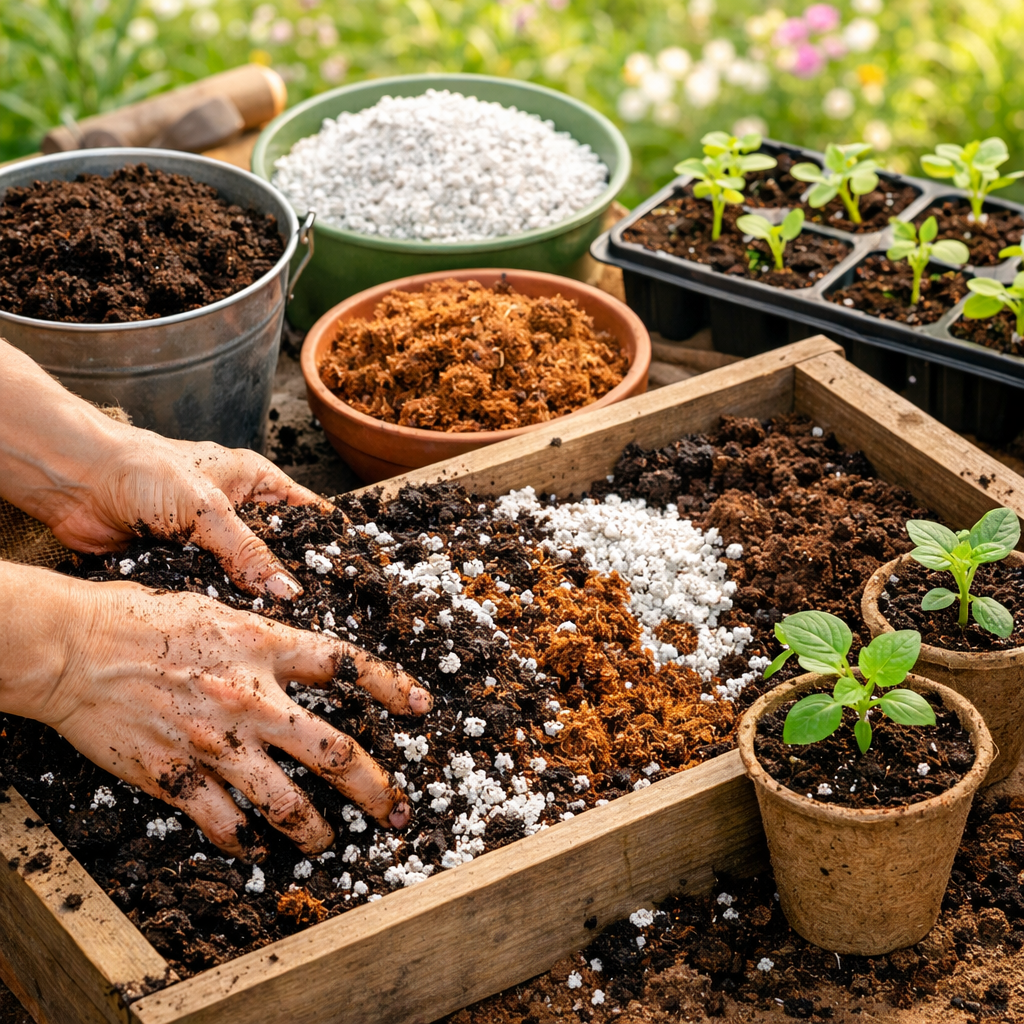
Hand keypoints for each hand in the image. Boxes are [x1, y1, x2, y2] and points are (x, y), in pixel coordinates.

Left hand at [0, 340, 322, 598]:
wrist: (75, 482)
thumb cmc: (141, 470)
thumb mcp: (207, 509)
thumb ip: (247, 552)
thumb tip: (287, 592)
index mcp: (256, 484)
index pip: (309, 516)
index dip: (330, 545)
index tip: (350, 579)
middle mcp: (237, 514)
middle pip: (278, 555)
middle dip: (289, 583)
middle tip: (316, 617)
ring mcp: (209, 543)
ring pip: (243, 579)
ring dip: (250, 600)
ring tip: (278, 631)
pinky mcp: (181, 566)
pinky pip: (210, 593)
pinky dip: (216, 608)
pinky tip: (232, 629)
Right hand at [8, 566, 431, 859]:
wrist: (75, 648)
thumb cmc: (142, 618)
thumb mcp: (218, 610)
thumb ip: (265, 637)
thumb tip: (303, 651)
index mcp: (263, 646)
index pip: (345, 665)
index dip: (392, 686)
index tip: (422, 705)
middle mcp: (252, 698)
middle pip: (333, 751)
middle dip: (373, 786)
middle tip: (394, 810)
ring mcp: (216, 742)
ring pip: (286, 801)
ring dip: (314, 829)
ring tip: (327, 842)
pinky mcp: (177, 775)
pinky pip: (224, 822)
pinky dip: (245, 841)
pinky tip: (257, 849)